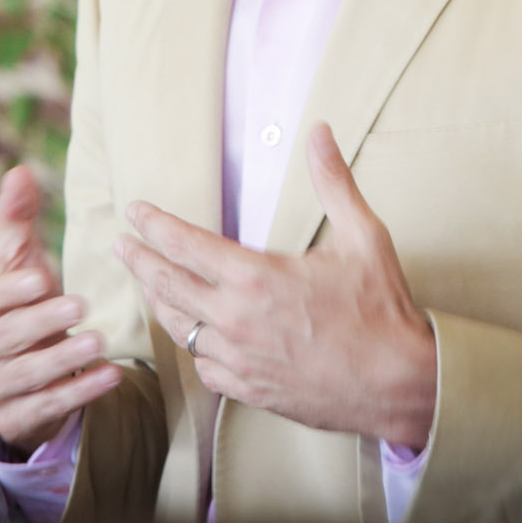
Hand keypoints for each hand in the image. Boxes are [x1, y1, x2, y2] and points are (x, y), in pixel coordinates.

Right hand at [0, 165, 122, 456]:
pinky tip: (109, 375)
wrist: (28, 365)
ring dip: (63, 358)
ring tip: (98, 341)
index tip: (42, 277)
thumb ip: (15, 219)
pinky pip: (45, 407)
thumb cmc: (19, 300)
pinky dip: (79, 391)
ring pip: (21, 375)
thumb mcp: (17, 262)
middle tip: (80, 304)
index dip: (4, 291)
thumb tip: (18, 173)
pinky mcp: (10, 420)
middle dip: (39, 322)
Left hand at [114, 123, 436, 449]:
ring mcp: (239, 360)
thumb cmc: (381, 310)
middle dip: (139, 260)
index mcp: (255, 278)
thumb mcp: (363, 236)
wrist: (400, 384)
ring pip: (179, 328)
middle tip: (121, 245)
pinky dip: (192, 346)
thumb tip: (320, 131)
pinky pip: (203, 366)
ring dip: (160, 301)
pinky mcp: (249, 391)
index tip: (135, 212)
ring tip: (148, 283)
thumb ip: (333, 181)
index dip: (154, 225)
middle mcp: (236, 320)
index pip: (184, 244)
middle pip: (167, 285)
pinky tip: (191, 334)